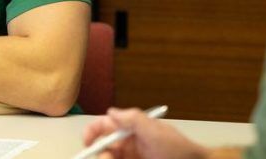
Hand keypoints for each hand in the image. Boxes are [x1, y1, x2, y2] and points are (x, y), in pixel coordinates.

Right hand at [82, 108, 208, 158]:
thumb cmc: (177, 149)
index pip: (105, 127)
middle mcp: (128, 145)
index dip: (92, 132)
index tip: (87, 143)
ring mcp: (131, 158)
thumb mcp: (154, 131)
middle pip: (102, 147)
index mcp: (131, 130)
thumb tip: (110, 112)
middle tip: (106, 158)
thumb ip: (132, 119)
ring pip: (109, 158)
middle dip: (99, 152)